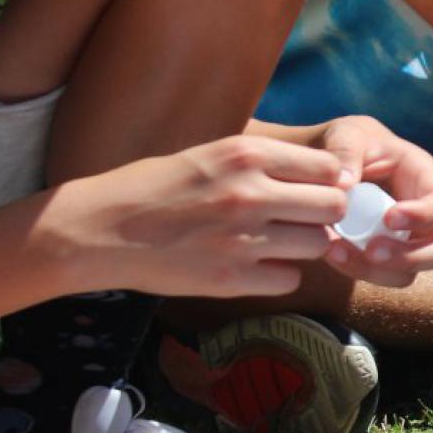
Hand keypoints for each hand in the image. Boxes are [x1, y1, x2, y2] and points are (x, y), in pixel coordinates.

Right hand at [47, 135, 355, 298]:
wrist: (99, 229)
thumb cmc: (154, 187)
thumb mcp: (211, 154)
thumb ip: (264, 163)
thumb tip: (324, 174)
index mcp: (247, 154)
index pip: (330, 167)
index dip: (331, 182)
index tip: (317, 191)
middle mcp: (251, 193)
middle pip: (334, 206)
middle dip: (325, 215)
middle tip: (303, 220)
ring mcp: (242, 238)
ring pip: (317, 245)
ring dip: (304, 246)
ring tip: (276, 242)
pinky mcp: (230, 278)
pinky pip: (288, 279)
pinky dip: (279, 275)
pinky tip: (256, 266)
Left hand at [308, 115, 432, 286]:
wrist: (324, 165)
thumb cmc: (346, 143)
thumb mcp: (347, 134)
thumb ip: (345, 152)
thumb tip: (343, 186)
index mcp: (425, 178)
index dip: (427, 215)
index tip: (390, 219)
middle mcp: (423, 214)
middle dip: (410, 257)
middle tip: (372, 251)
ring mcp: (404, 240)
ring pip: (409, 272)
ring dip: (377, 271)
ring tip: (336, 252)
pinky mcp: (381, 256)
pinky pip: (379, 275)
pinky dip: (355, 270)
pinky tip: (330, 252)